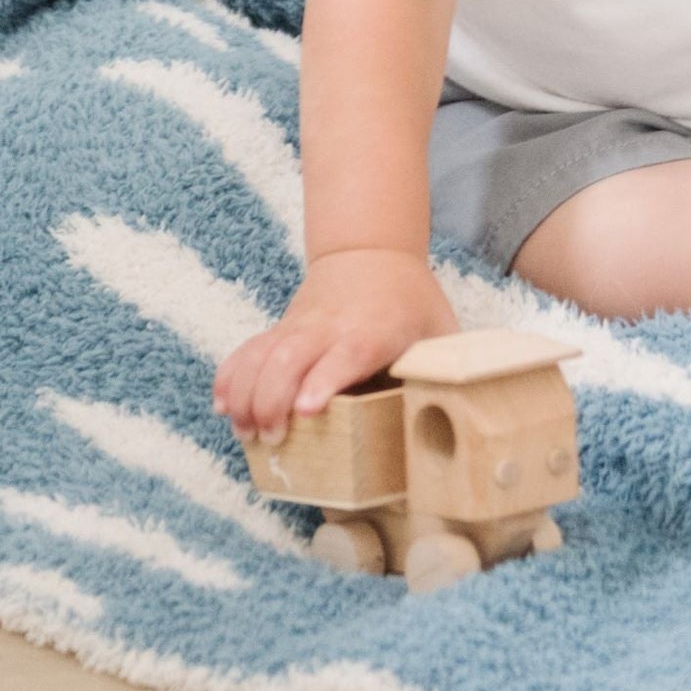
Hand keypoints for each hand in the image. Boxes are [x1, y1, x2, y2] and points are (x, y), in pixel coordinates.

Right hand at [213, 247, 457, 444]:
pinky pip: (248, 350)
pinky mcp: (282, 329)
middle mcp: (331, 327)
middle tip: (274, 439)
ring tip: (246, 433)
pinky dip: (232, 376)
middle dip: (274, 399)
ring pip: (263, 354)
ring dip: (248, 393)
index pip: (346, 354)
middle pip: (291, 357)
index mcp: (374, 330)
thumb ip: (448, 369)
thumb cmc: (411, 301)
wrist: (370, 251)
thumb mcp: (441, 329)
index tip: (308, 410)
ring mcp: (301, 327)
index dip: (324, 380)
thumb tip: (466, 417)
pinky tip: (224, 406)